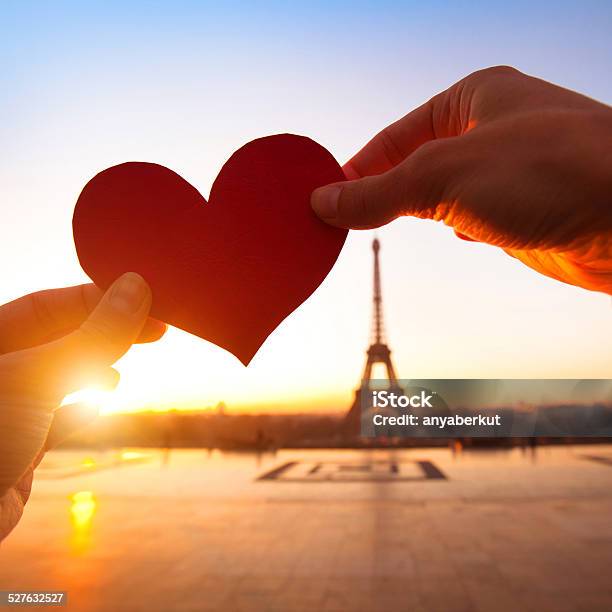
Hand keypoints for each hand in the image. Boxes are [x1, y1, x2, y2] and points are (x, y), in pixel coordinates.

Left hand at [0, 273, 165, 539]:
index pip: (47, 305)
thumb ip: (92, 335)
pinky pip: (53, 418)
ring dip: (94, 371)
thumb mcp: (41, 376)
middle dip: (104, 335)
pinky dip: (79, 410)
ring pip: (59, 378)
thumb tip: (136, 288)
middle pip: (57, 339)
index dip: (99, 301)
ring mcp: (5, 411)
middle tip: (153, 332)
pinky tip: (97, 406)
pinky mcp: (15, 447)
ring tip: (116, 374)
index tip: (144, 304)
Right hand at [312, 66, 611, 293]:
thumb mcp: (443, 176)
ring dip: (413, 212)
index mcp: (473, 97)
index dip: (357, 167)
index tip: (324, 199)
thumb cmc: (549, 172)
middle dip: (380, 192)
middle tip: (341, 220)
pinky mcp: (524, 210)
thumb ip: (379, 192)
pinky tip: (452, 233)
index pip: (395, 135)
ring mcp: (509, 172)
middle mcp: (491, 130)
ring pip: (442, 195)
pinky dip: (451, 227)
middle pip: (414, 164)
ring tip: (376, 230)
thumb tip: (324, 203)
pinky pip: (470, 217)